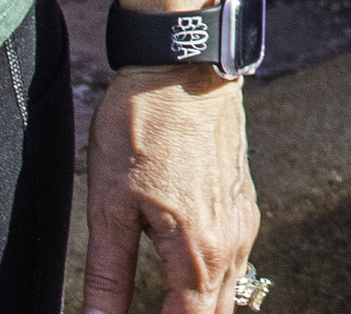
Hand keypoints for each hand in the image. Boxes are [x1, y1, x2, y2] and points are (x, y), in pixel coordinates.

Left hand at [80, 71, 257, 313]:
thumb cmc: (142, 124)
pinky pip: (234, 257)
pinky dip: (211, 279)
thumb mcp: (110, 205)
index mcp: (201, 248)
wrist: (182, 61)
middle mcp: (233, 238)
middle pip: (217, 313)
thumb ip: (107, 274)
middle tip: (149, 313)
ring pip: (229, 288)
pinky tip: (184, 276)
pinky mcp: (241, 197)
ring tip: (161, 307)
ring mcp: (242, 216)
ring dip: (199, 306)